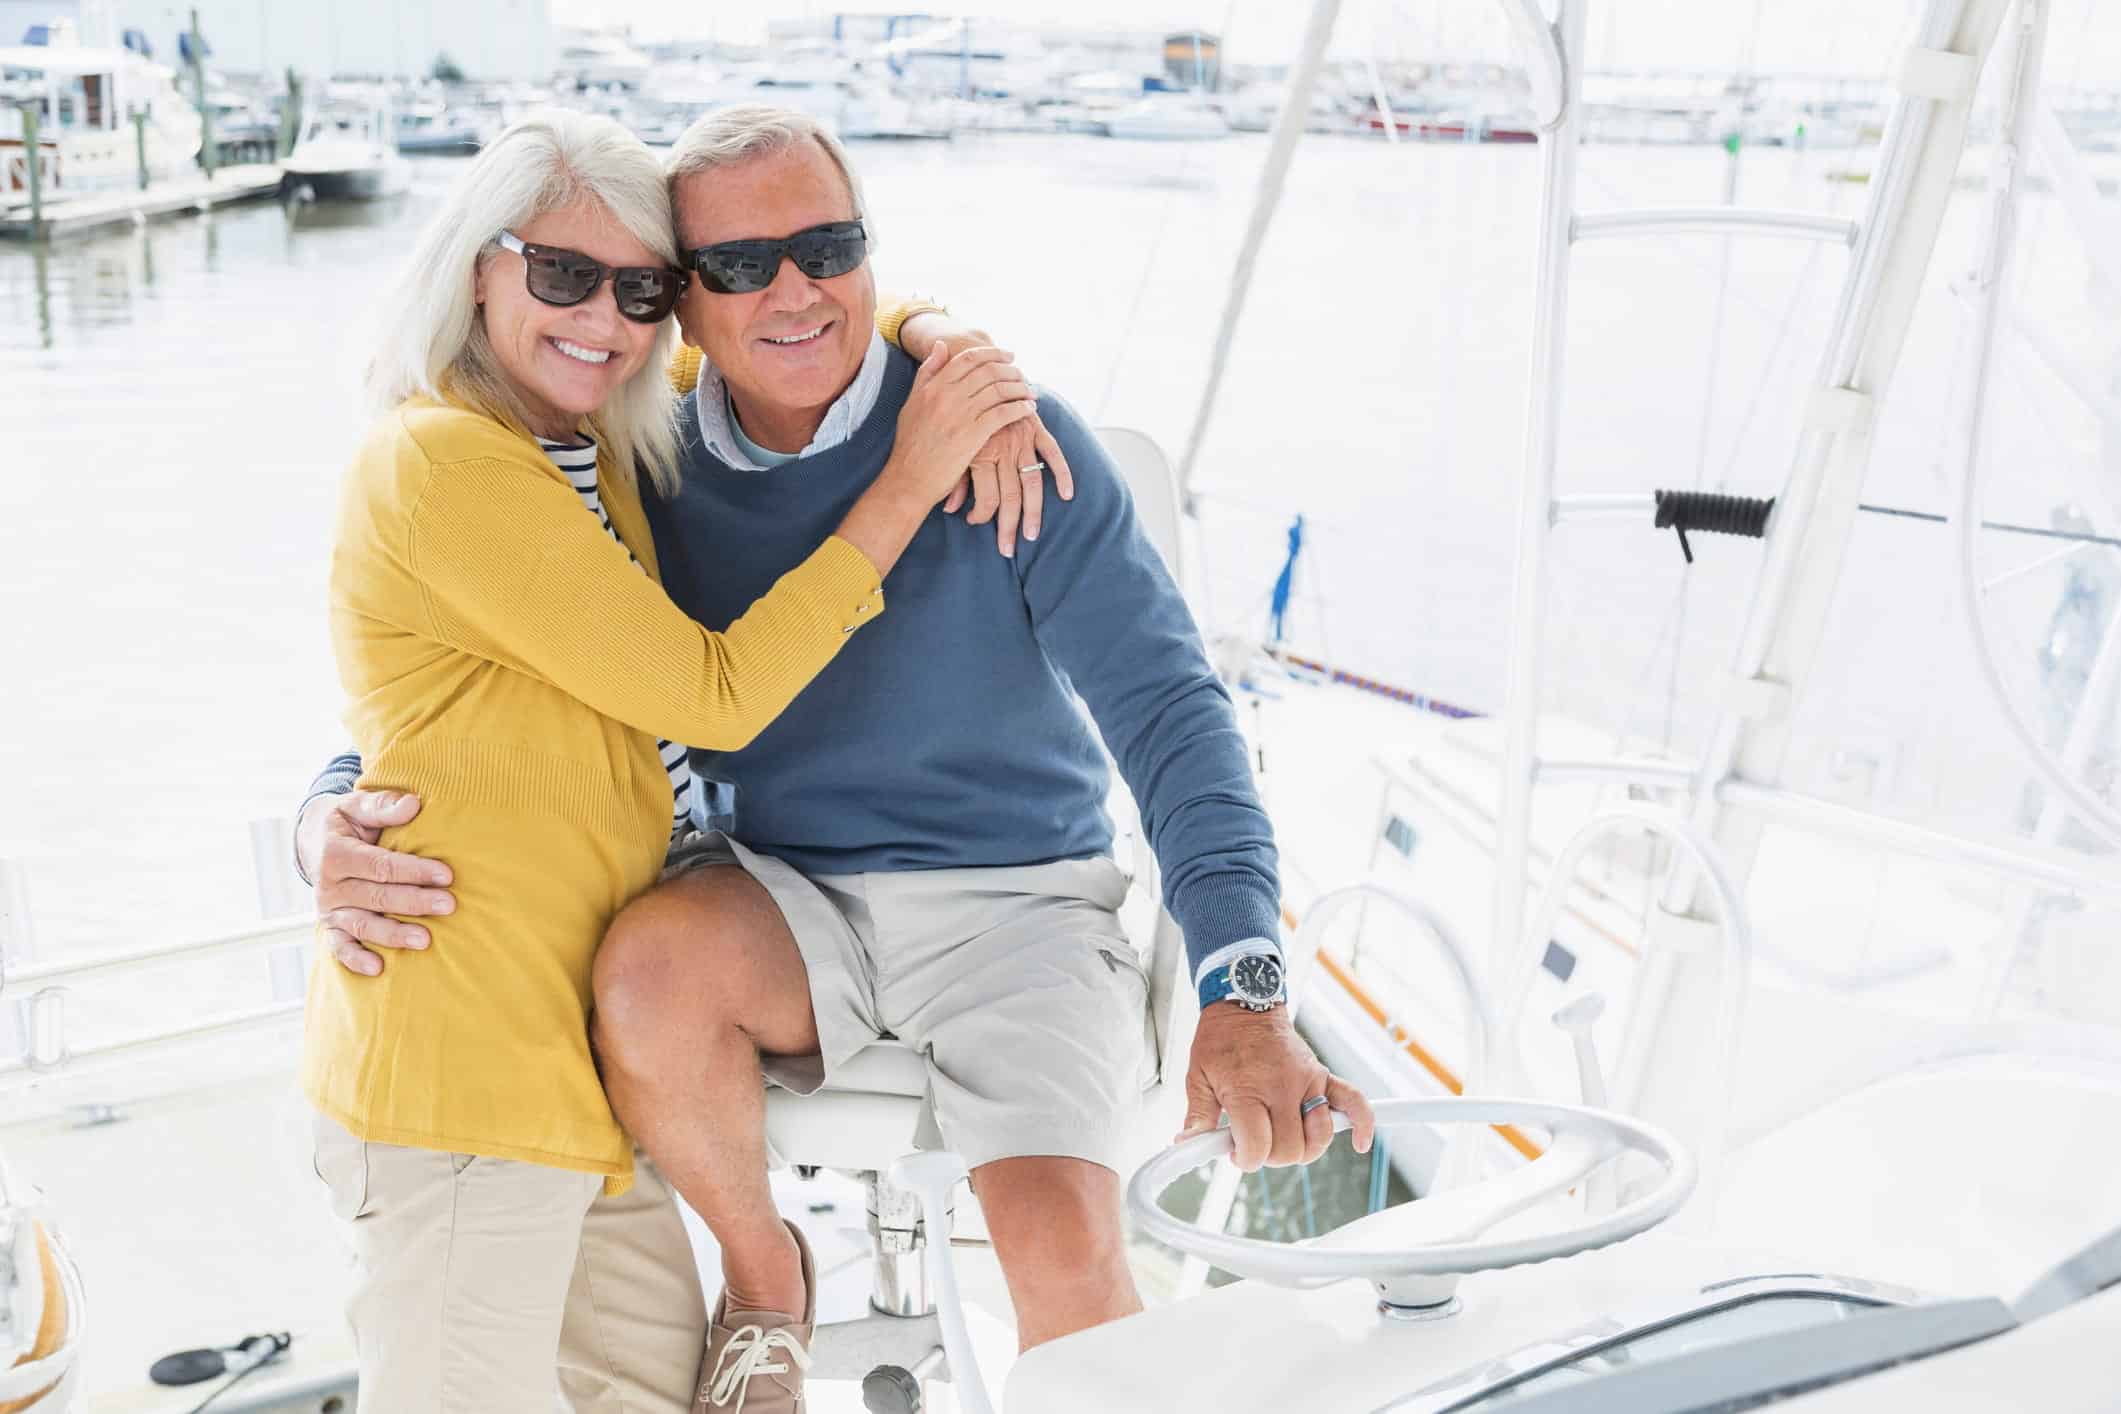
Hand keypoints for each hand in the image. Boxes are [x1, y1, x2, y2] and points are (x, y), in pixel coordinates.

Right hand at [296, 789, 454, 977]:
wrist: (314, 840)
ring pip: (363, 924)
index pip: (381, 865)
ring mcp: (329, 908)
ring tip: (425, 940)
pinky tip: (378, 969)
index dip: (414, 870)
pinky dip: (355, 959)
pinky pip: (339, 946)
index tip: (446, 875)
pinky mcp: (330, 925)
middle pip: (377, 896)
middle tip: (449, 905)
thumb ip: (383, 805)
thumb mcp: (358, 805)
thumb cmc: (348, 822)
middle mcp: (329, 884)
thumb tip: (413, 803)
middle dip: (414, 902)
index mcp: (337, 852)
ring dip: (394, 934)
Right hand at [886, 342, 1037, 505]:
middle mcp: (947, 396)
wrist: (908, 479)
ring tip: (1029, 391)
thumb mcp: (912, 402)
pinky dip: (1019, 408)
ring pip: (998, 390)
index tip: (1008, 356)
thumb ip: (927, 372)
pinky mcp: (972, 436)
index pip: (968, 358)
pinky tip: (1028, 409)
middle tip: (1022, 374)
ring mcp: (960, 416)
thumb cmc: (910, 444)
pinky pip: (1003, 414)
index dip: (993, 353)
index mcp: (933, 386)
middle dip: (1011, 369)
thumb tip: (941, 345)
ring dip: (1019, 388)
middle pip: (988, 371)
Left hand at [949, 411, 1075, 557]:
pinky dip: (1061, 472)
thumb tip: (949, 510)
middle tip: (1007, 550)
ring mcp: (1020, 439)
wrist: (977, 376)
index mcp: (978, 453)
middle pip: (1008, 496)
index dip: (980, 516)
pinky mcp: (1034, 427)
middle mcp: (1001, 449)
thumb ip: (955, 478)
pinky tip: (1066, 494)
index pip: (985, 497)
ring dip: (1033, 512)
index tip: (972, 523)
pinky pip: (1052, 452)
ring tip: (1031, 535)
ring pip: (1030, 482)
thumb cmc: (963, 416)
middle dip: (1007, 526)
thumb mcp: (955, 446)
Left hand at [1177, 1005, 1375, 1171]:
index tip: (1236, 1153)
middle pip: (1289, 1149)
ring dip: (1303, 1150)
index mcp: (1247, 1091)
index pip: (1257, 1146)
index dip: (1245, 1160)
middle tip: (1256, 1143)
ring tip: (1284, 1140)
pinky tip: (1359, 1143)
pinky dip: (1363, 1123)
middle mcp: (1281, 1088)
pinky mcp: (1321, 1074)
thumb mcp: (1197, 1077)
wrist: (1244, 1003)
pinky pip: (1353, 1100)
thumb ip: (1198, 1116)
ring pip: (1319, 1137)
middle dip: (1270, 1157)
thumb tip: (1187, 1146)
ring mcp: (1306, 1081)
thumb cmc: (1220, 1040)